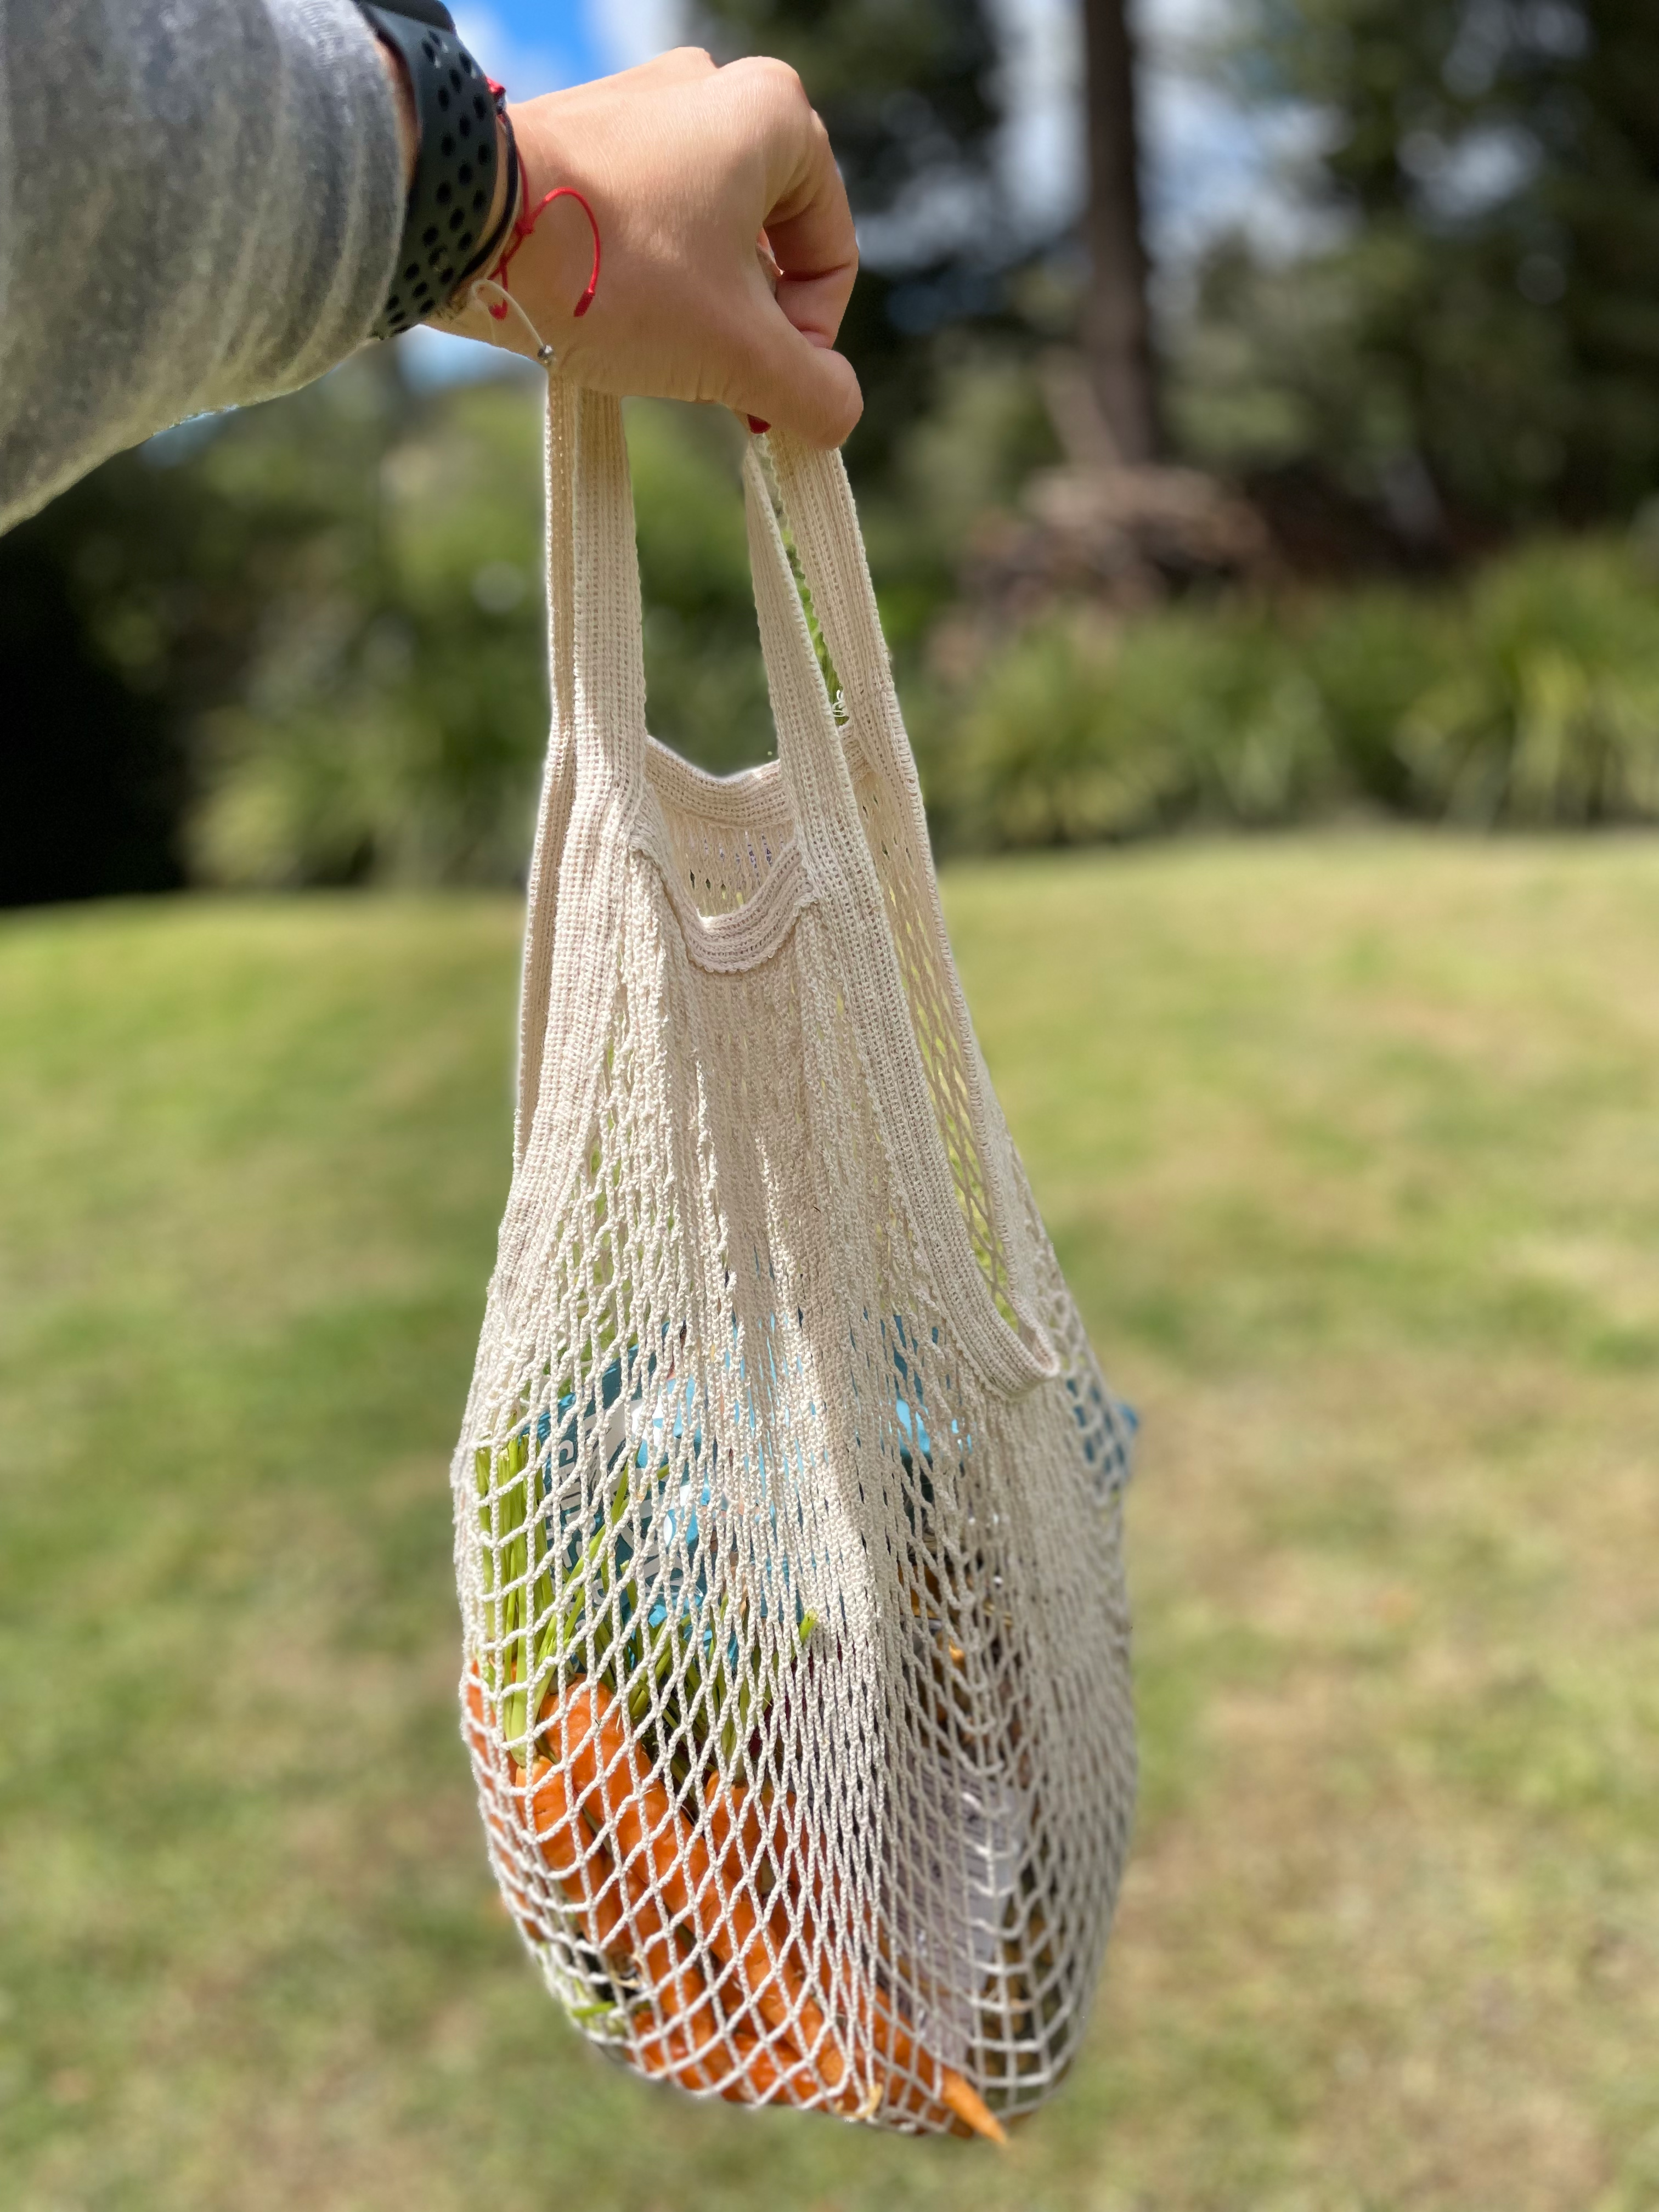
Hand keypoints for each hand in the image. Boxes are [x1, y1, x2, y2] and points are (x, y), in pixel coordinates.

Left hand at [436, 49, 861, 448]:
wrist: (470, 221)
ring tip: (650, 348)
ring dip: (694, 309)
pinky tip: (607, 316)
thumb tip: (835, 415)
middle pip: (768, 246)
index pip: (831, 254)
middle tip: (711, 382)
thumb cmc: (619, 271)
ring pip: (703, 237)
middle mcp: (714, 89)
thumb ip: (812, 392)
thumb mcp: (738, 352)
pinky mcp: (584, 136)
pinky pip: (644, 221)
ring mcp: (643, 106)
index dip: (810, 340)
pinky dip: (642, 278)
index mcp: (777, 117)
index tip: (764, 389)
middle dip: (748, 326)